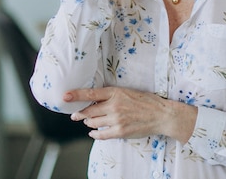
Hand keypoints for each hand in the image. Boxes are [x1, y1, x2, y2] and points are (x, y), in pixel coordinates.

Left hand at [63, 86, 197, 141]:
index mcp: (115, 92)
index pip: (90, 93)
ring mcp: (117, 119)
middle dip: (79, 113)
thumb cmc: (145, 101)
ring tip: (88, 121)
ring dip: (88, 122)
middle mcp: (114, 105)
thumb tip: (94, 100)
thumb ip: (110, 95)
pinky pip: (101, 134)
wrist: (161, 114)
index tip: (64, 96)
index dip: (75, 95)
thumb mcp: (126, 92)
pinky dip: (94, 134)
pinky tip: (92, 132)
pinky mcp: (120, 131)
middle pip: (89, 110)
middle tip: (74, 114)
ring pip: (93, 122)